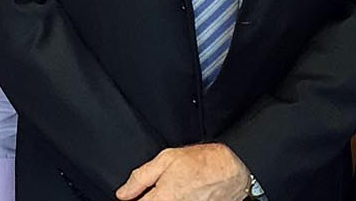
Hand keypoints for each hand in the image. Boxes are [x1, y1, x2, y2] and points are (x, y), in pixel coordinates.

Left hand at [114, 143, 250, 200]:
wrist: (232, 170)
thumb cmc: (202, 162)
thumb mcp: (166, 159)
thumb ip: (140, 178)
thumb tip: (123, 194)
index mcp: (161, 200)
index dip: (134, 198)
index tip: (136, 194)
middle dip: (151, 198)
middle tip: (162, 188)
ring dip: (165, 199)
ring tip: (177, 188)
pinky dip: (178, 200)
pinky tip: (185, 193)